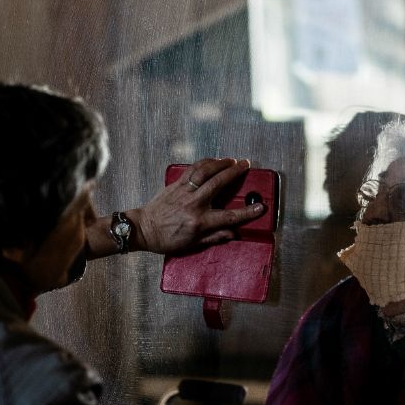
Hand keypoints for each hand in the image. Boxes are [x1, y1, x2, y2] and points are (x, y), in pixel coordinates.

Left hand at [127, 158, 266, 253]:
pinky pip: (193, 170)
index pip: (229, 217)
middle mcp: (194, 204)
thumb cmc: (166, 239)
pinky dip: (204, 163)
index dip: (247, 213)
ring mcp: (184, 192)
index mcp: (199, 222)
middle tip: (246, 165)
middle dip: (235, 172)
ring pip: (205, 171)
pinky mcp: (176, 185)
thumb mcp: (192, 244)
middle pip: (219, 183)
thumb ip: (214, 237)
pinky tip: (212, 161)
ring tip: (231, 160)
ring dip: (220, 163)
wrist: (143, 229)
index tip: (260, 208)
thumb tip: (232, 233)